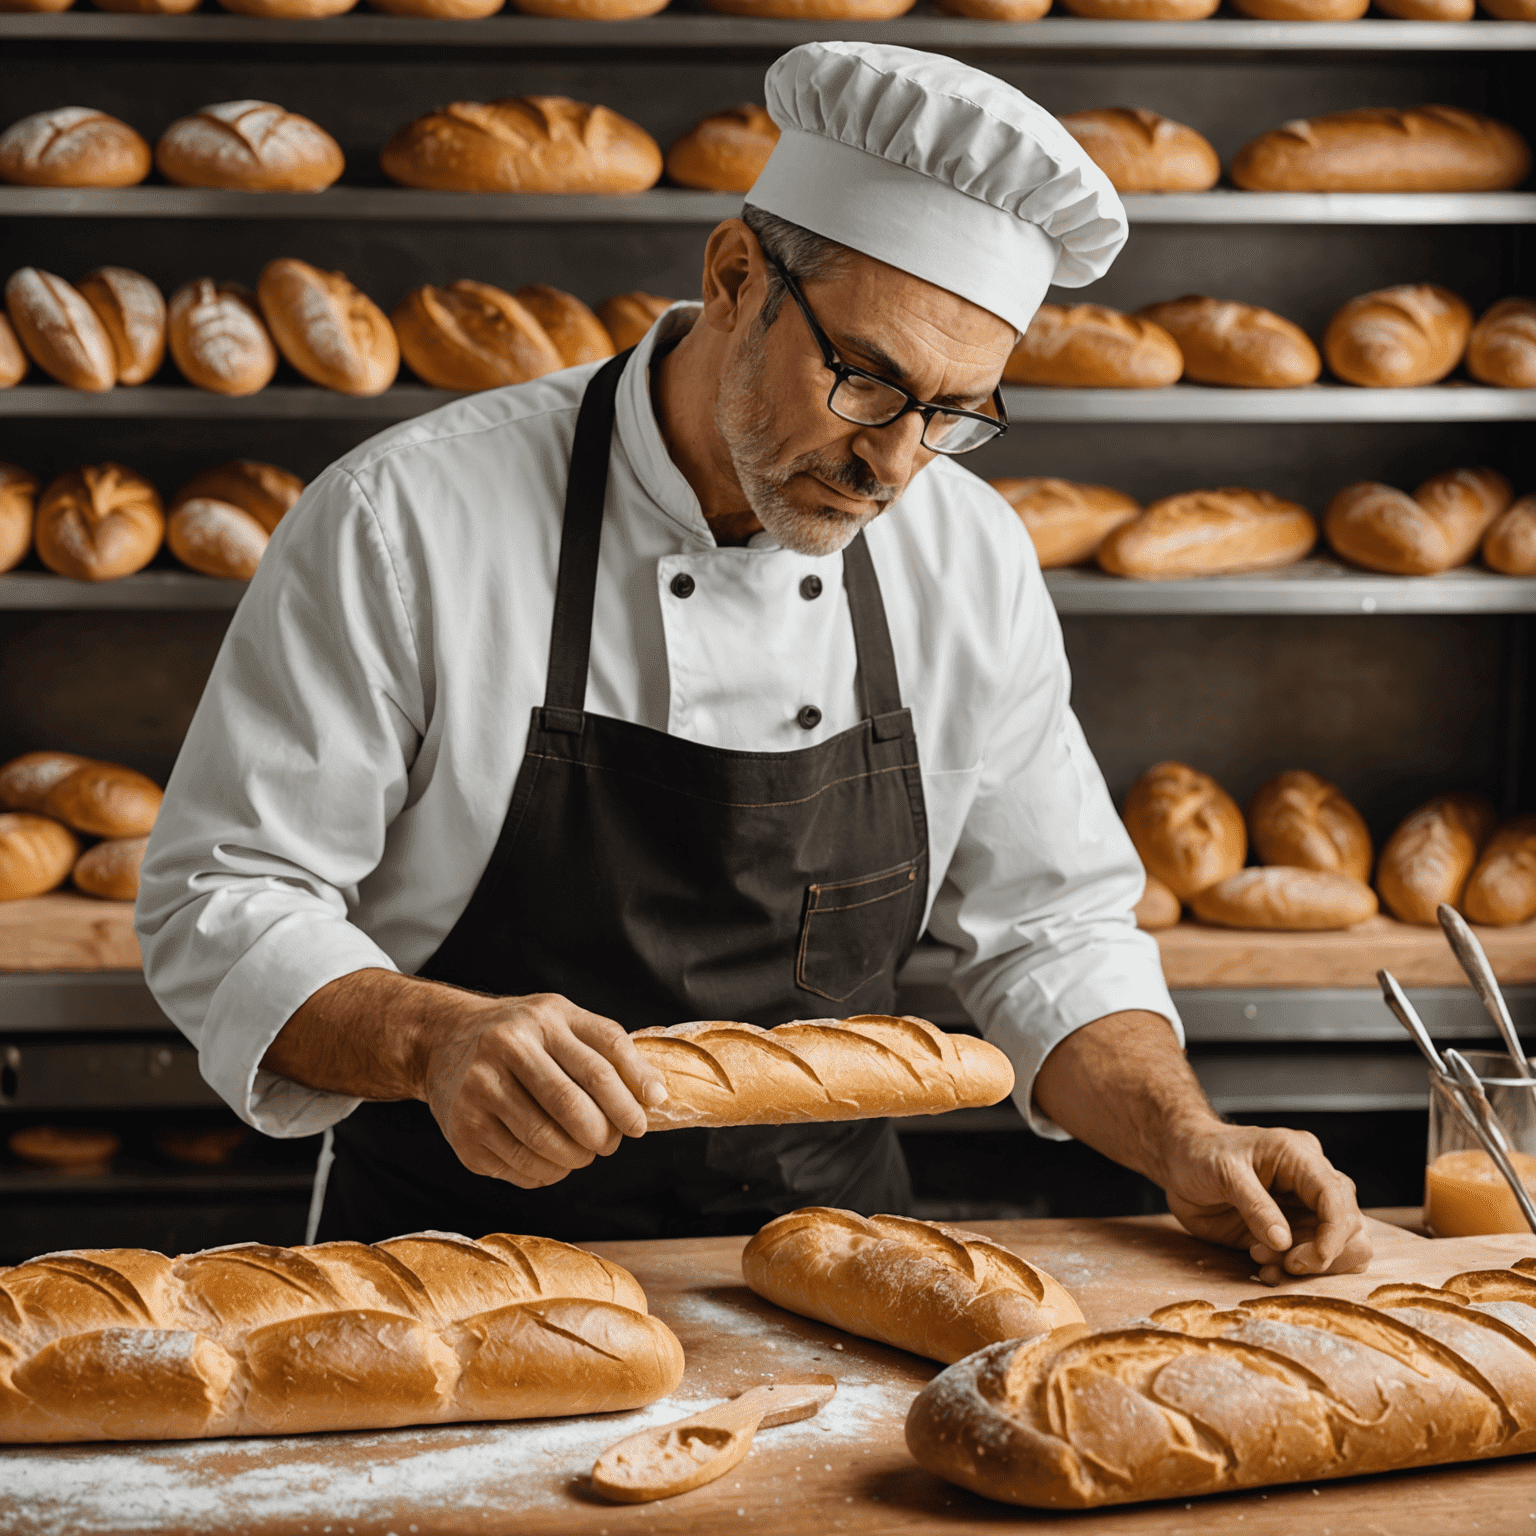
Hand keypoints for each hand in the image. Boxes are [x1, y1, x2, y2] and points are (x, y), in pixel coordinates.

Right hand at [422, 992, 668, 1190]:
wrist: (443, 1040)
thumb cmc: (522, 1034)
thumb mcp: (566, 1021)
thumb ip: (613, 1050)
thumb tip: (658, 1095)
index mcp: (543, 1020)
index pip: (599, 1066)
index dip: (629, 1100)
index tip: (642, 1124)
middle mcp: (506, 1049)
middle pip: (571, 1107)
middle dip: (603, 1135)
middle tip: (611, 1143)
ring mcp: (479, 1090)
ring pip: (545, 1143)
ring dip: (576, 1158)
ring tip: (583, 1153)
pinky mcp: (464, 1130)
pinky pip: (519, 1166)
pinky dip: (547, 1172)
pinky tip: (552, 1161)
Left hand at [1162, 1123, 1371, 1284]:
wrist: (1180, 1161)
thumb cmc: (1200, 1153)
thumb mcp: (1223, 1172)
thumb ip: (1254, 1205)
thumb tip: (1283, 1241)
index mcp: (1299, 1157)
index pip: (1337, 1196)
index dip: (1334, 1233)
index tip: (1312, 1259)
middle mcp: (1310, 1183)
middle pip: (1352, 1226)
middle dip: (1323, 1254)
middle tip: (1284, 1263)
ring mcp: (1304, 1209)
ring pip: (1341, 1248)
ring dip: (1309, 1267)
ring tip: (1264, 1261)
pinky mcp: (1292, 1232)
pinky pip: (1312, 1260)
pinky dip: (1295, 1273)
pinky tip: (1264, 1268)